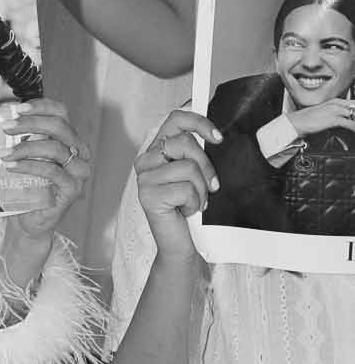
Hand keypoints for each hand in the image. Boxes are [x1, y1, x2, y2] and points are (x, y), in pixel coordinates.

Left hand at [0, 98, 89, 241]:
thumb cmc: (26, 185)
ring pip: (55, 149)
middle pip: (60, 127)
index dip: (40, 106)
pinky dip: (29, 166)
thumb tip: (0, 119)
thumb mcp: (23, 155)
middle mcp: (79, 151)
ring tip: (2, 153)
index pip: (60, 113)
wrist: (29, 219)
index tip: (17, 108)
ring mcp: (78, 171)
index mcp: (68, 138)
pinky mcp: (72, 188)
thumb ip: (19, 137)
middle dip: (30, 124)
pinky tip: (11, 166)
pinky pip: (52, 171)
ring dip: (25, 147)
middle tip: (6, 127)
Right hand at [134, 108, 220, 257]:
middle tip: (210, 185)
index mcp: (158, 150)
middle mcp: (147, 160)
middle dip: (206, 165)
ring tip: (196, 201)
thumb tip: (216, 134)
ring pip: (188, 167)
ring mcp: (145, 178)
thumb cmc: (190, 208)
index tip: (217, 138)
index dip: (198, 122)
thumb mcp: (197, 174)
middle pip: (185, 143)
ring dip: (201, 189)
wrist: (181, 244)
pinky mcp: (148, 196)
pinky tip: (187, 210)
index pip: (176, 119)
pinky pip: (185, 189)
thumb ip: (199, 153)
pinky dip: (194, 202)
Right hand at [290, 96, 354, 138]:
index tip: (353, 116)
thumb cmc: (307, 119)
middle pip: (353, 106)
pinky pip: (349, 123)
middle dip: (354, 114)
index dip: (354, 109)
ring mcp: (334, 110)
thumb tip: (345, 118)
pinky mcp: (333, 119)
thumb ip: (335, 113)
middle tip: (353, 120)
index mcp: (334, 101)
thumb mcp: (324, 113)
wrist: (296, 122)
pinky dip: (353, 127)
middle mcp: (335, 104)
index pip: (352, 103)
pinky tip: (353, 130)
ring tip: (352, 126)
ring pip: (353, 114)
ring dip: (354, 120)